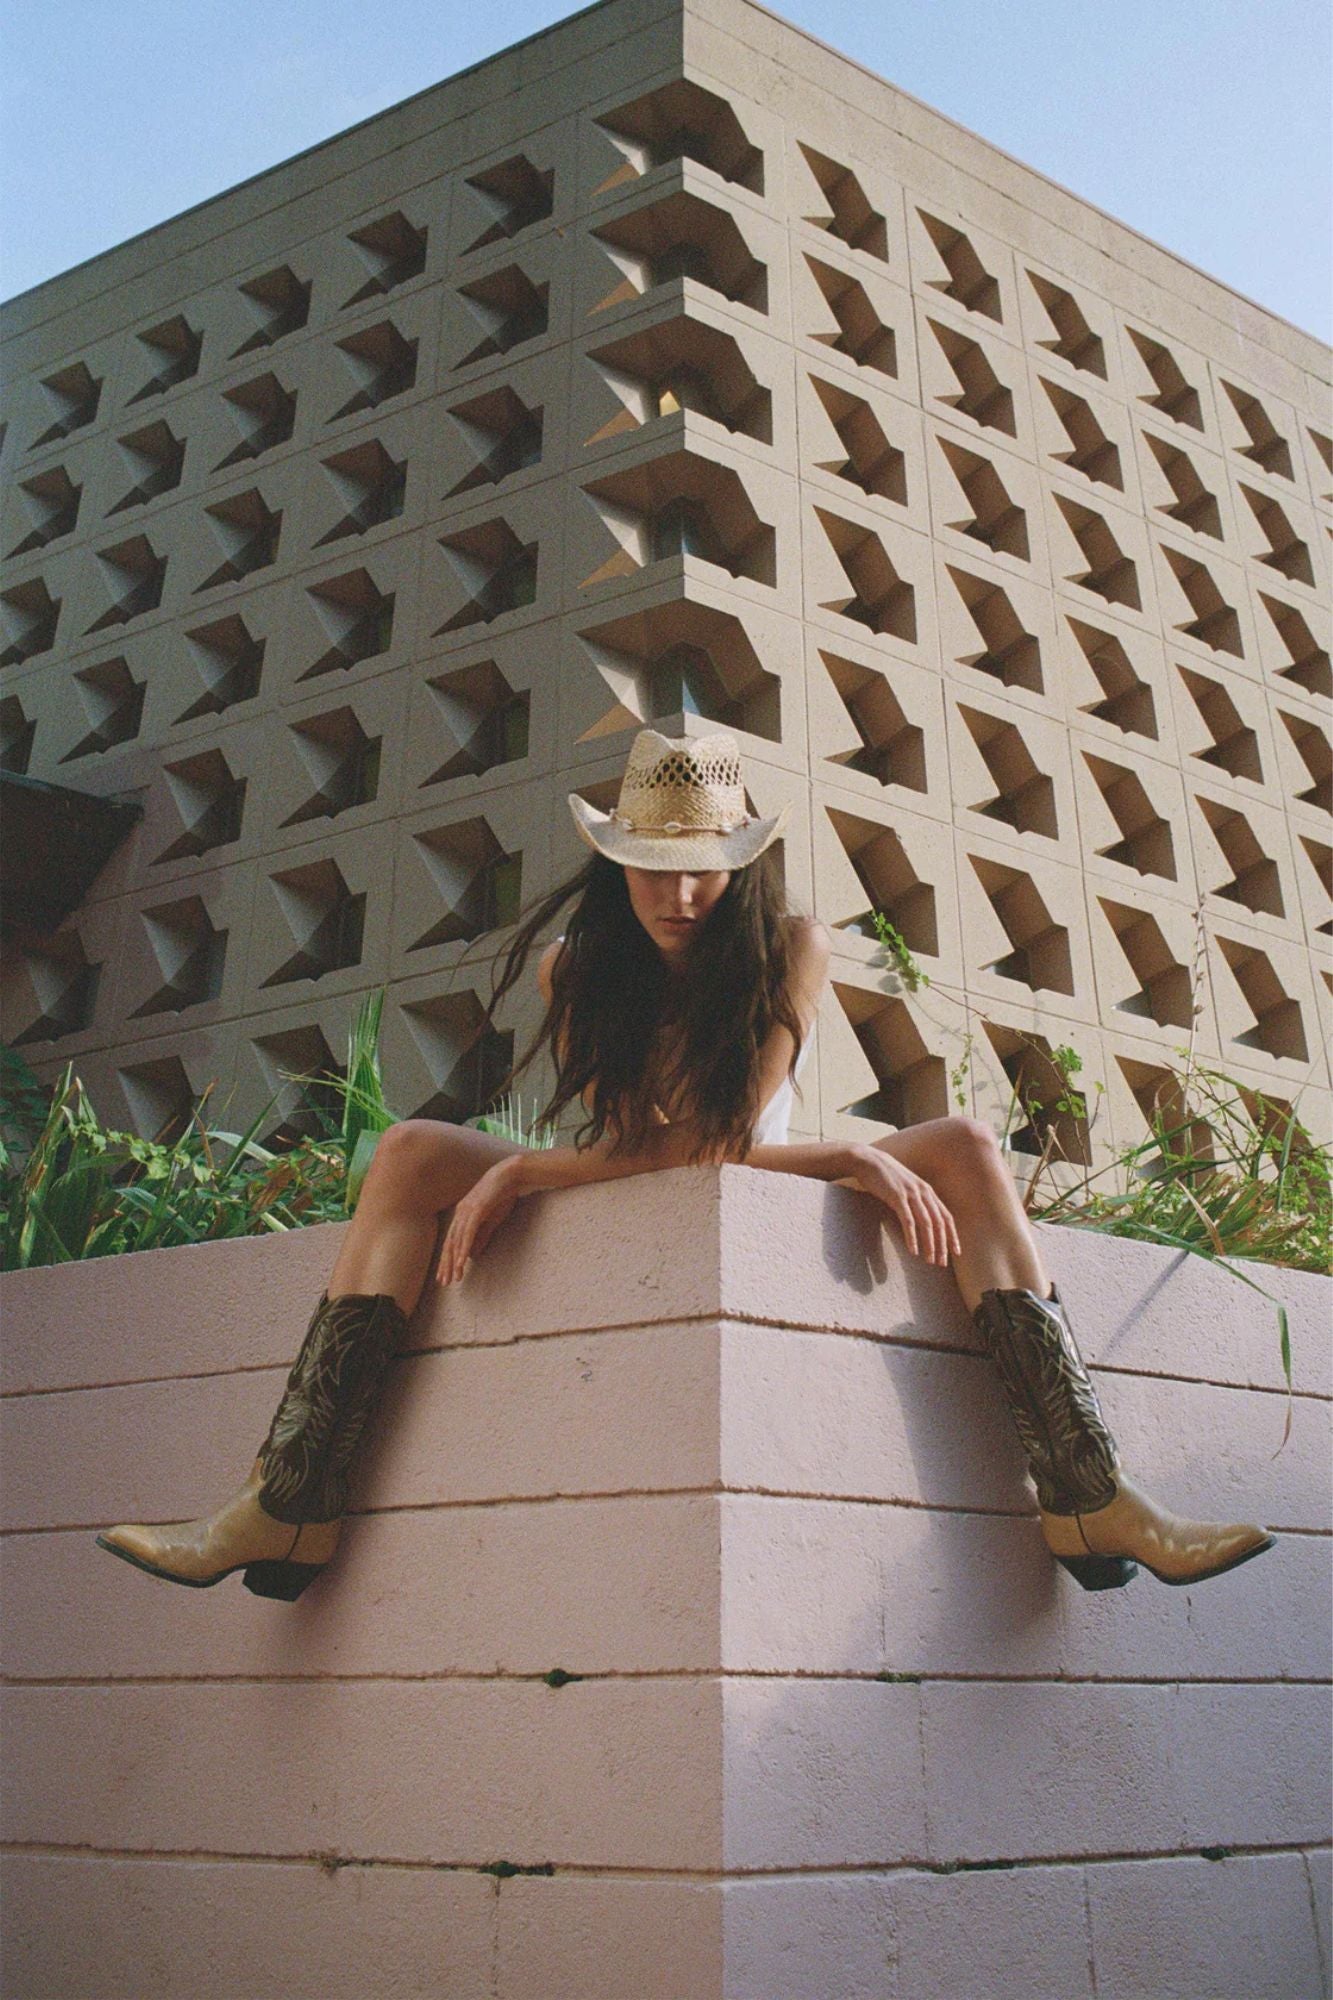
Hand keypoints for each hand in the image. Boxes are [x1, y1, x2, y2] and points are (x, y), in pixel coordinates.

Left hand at [437, 1159, 523, 1285]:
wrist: (511, 1175)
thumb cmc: (502, 1196)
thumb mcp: (491, 1220)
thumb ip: (481, 1236)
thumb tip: (473, 1254)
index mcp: (462, 1215)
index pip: (451, 1241)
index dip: (447, 1259)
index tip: (446, 1275)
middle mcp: (460, 1213)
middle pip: (449, 1243)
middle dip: (446, 1264)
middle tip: (444, 1282)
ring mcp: (467, 1211)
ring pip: (457, 1241)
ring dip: (455, 1260)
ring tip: (454, 1276)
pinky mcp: (476, 1210)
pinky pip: (468, 1233)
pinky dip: (464, 1248)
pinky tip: (462, 1261)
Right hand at [845, 1145, 960, 1268]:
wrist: (868, 1160)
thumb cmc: (886, 1176)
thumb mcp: (906, 1187)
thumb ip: (916, 1200)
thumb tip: (922, 1219)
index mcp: (928, 1191)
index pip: (946, 1217)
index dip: (952, 1235)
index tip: (955, 1252)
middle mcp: (923, 1192)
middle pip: (939, 1223)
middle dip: (942, 1245)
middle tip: (941, 1263)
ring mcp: (911, 1194)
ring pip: (926, 1224)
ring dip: (930, 1244)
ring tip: (929, 1260)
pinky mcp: (897, 1197)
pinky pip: (908, 1221)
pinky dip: (912, 1237)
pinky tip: (913, 1250)